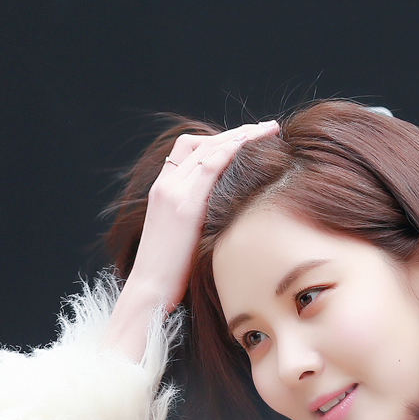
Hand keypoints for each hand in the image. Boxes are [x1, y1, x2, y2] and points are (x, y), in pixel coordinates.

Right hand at [103, 121, 279, 361]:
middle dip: (236, 132)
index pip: (190, 149)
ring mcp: (172, 192)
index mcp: (163, 191)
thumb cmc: (169, 273)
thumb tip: (230, 211)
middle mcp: (165, 185)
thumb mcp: (184, 235)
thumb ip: (200, 215)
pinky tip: (253, 146)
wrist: (149, 290)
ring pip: (208, 148)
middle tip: (267, 128)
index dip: (220, 140)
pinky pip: (210, 165)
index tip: (247, 139)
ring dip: (241, 135)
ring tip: (268, 131)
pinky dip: (232, 150)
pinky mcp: (184, 206)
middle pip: (201, 142)